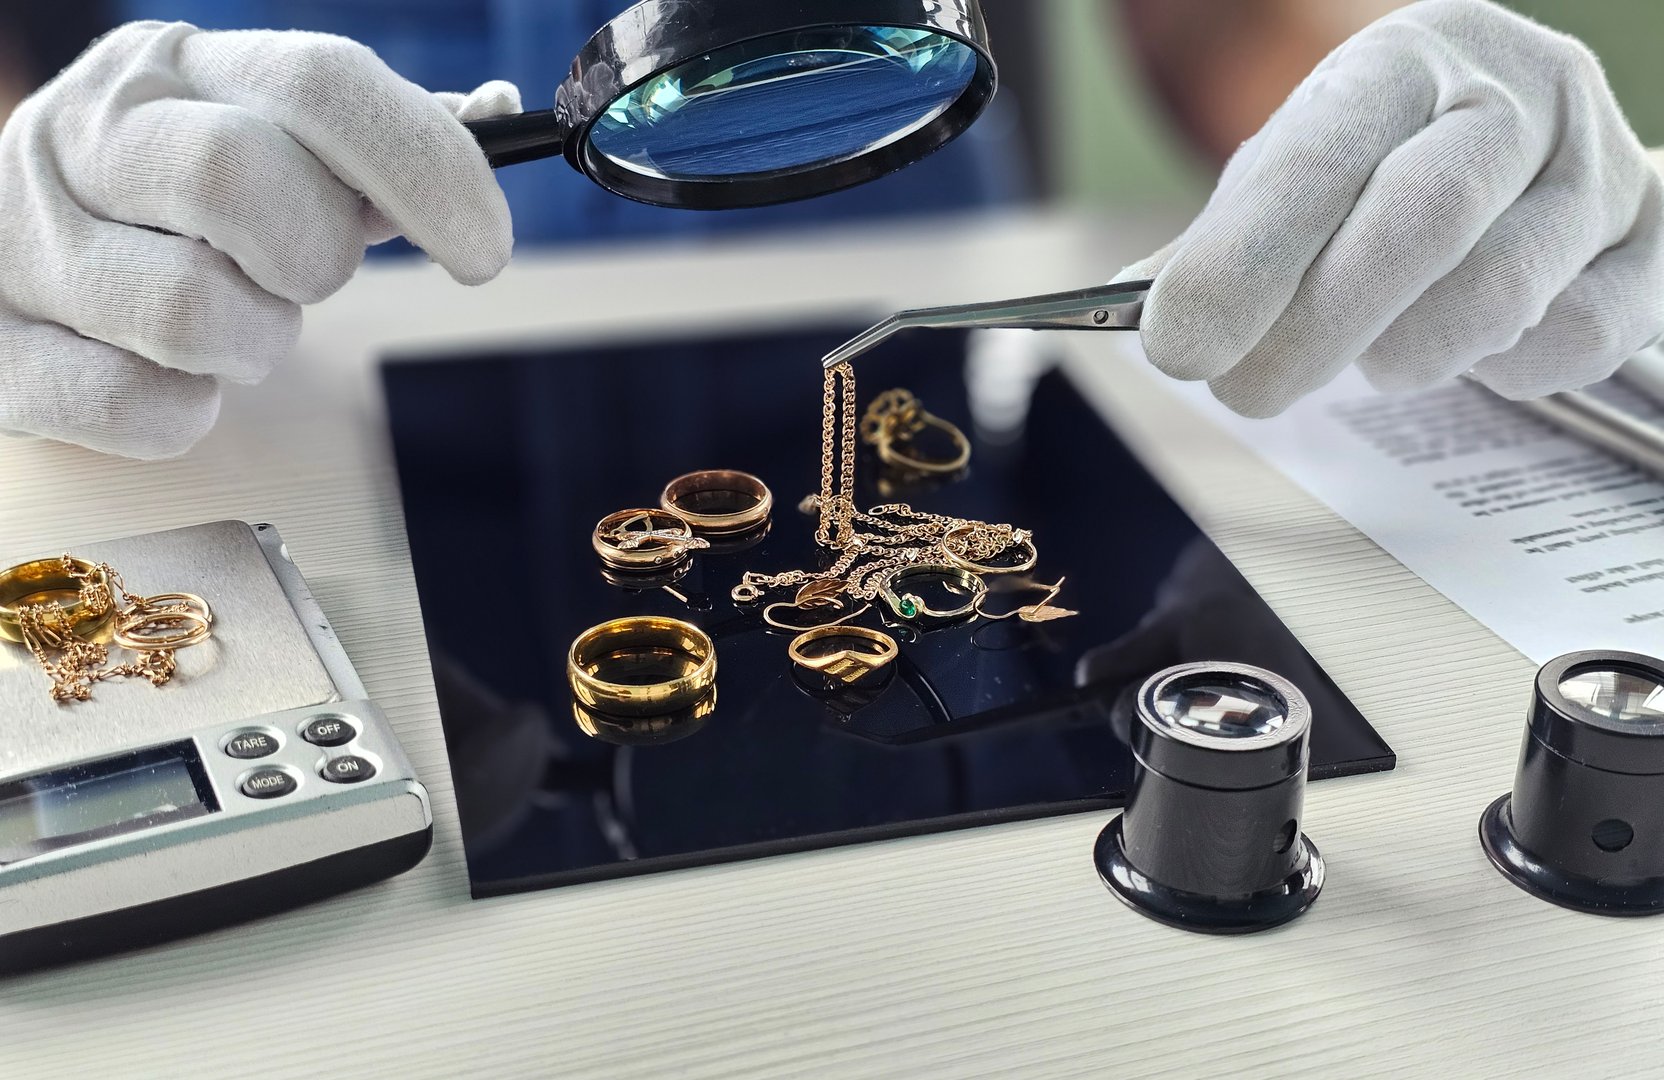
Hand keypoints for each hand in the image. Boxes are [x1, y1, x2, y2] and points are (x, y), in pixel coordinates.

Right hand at [0, 21, 518, 457]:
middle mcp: (88, 130)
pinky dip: (182, 411)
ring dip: (251, 342)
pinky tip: (164, 372)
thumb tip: (502, 112)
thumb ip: (377, 140)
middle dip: (312, 256)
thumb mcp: (268, 142)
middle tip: (299, 273)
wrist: (8, 258)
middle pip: (240, 179)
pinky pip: (140, 408)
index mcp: (182, 69)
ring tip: (226, 318)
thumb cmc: (173, 208)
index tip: (483, 247)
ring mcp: (26, 237)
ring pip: (193, 310)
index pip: (318, 83)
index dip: (424, 166)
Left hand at [1122, 0, 1663, 415]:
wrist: (1514, 137)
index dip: (1244, 257)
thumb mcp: (1291, 176)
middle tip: (1243, 392)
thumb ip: (1221, 239)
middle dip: (1315, 326)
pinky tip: (1461, 348)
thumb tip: (1132, 305)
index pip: (1323, 152)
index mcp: (1403, 59)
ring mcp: (1598, 164)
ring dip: (1402, 353)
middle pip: (1423, 217)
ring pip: (1499, 292)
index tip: (1176, 344)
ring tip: (1361, 356)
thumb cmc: (1377, 167)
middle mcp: (1519, 90)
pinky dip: (1499, 370)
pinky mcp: (1652, 242)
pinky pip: (1574, 339)